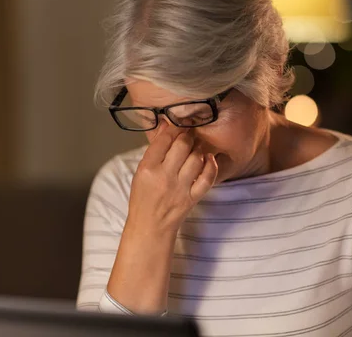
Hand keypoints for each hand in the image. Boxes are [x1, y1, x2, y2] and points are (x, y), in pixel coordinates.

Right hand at [127, 121, 218, 235]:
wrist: (150, 226)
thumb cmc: (143, 197)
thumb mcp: (140, 172)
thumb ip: (154, 151)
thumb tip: (166, 126)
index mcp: (147, 168)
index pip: (164, 140)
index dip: (173, 128)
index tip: (178, 124)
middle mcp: (164, 177)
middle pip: (183, 145)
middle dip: (188, 135)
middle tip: (189, 133)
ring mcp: (180, 188)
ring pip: (196, 158)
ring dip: (199, 148)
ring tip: (196, 147)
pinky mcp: (192, 198)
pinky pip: (207, 178)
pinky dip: (211, 166)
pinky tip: (209, 159)